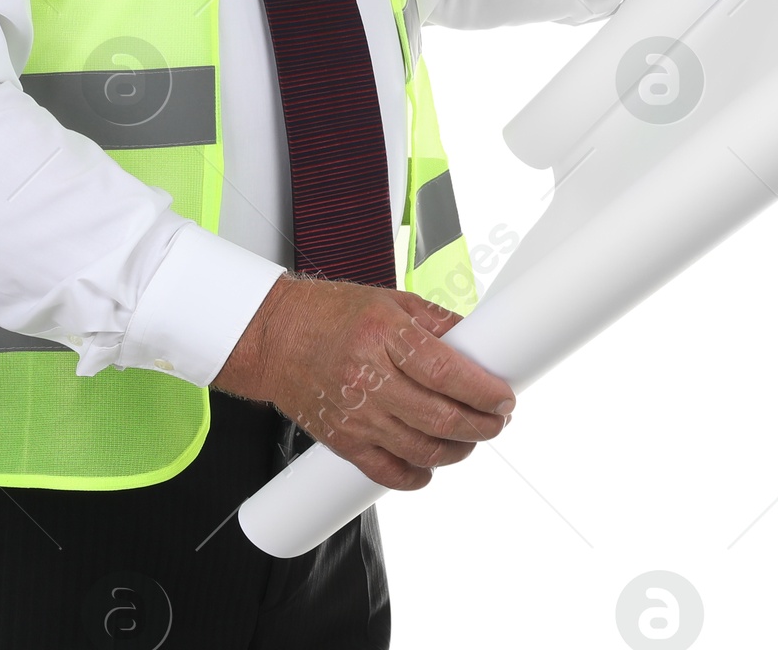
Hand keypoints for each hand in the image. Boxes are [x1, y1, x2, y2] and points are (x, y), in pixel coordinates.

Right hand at [212, 272, 515, 491]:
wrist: (272, 338)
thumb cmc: (329, 314)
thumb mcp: (389, 300)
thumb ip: (436, 322)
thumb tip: (480, 338)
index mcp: (384, 334)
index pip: (447, 372)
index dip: (484, 391)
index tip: (505, 397)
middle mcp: (369, 377)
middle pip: (440, 418)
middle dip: (481, 425)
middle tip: (497, 420)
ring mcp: (354, 414)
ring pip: (421, 450)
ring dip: (457, 451)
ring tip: (471, 439)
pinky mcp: (342, 440)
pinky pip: (387, 473)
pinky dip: (417, 476)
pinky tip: (430, 465)